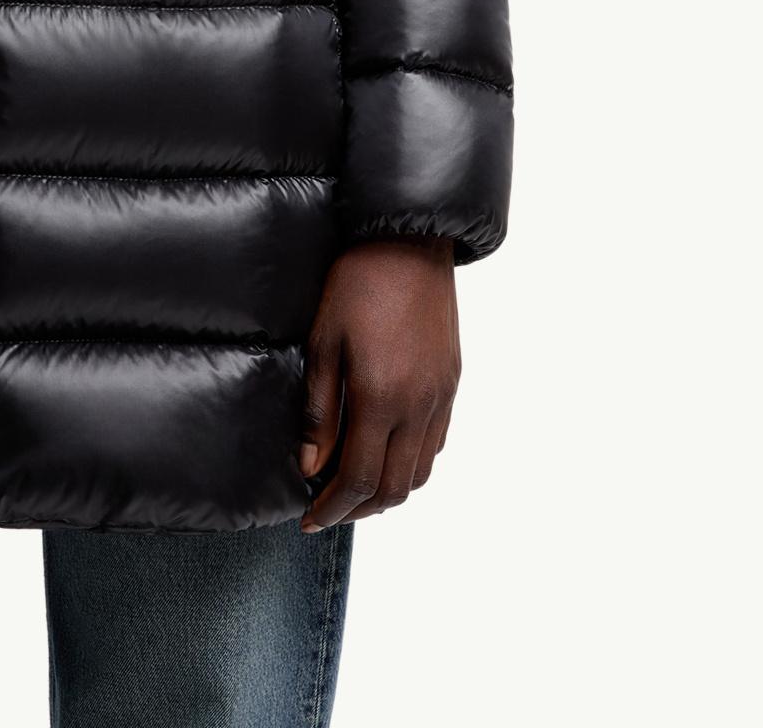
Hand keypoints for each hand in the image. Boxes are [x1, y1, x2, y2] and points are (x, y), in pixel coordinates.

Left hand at [298, 236, 459, 530]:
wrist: (408, 242)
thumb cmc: (358, 284)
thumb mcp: (323, 342)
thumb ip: (319, 411)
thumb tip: (311, 466)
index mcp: (381, 398)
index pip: (359, 479)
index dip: (334, 508)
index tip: (310, 519)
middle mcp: (418, 406)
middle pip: (394, 487)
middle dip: (359, 509)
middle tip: (329, 509)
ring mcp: (441, 397)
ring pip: (420, 472)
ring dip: (388, 491)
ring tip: (355, 486)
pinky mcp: (452, 383)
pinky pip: (436, 443)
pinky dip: (411, 462)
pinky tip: (386, 450)